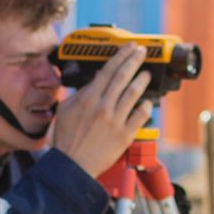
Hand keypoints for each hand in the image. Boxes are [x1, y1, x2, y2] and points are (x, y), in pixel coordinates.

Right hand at [49, 42, 154, 177]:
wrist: (72, 165)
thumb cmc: (66, 140)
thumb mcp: (65, 110)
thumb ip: (79, 94)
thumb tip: (93, 81)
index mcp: (88, 99)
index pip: (108, 70)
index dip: (120, 56)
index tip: (128, 48)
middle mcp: (104, 107)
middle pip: (123, 77)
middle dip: (134, 60)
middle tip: (142, 52)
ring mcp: (116, 120)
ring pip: (134, 93)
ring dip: (142, 80)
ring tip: (146, 73)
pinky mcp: (125, 135)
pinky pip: (140, 116)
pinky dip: (146, 107)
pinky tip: (147, 102)